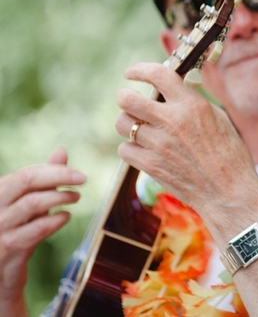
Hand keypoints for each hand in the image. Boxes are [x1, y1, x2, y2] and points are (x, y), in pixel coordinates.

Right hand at [0, 148, 84, 315]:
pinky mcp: (8, 249)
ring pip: (32, 204)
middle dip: (58, 177)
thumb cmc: (15, 232)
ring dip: (59, 198)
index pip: (26, 173)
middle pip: (26, 181)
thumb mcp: (27, 204)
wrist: (1, 275)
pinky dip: (55, 220)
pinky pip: (36, 230)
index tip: (78, 174)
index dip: (54, 170)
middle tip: (82, 179)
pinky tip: (65, 217)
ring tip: (75, 197)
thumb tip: (60, 150)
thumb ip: (42, 179)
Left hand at [115, 63, 257, 241]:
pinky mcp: (151, 165)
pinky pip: (125, 149)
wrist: (230, 191)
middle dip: (125, 98)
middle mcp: (172, 120)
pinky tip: (145, 150)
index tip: (132, 73)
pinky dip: (132, 149)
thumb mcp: (219, 118)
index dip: (139, 69)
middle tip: (131, 102)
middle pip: (127, 99)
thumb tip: (176, 87)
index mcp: (192, 104)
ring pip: (123, 124)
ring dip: (128, 124)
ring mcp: (159, 144)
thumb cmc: (230, 153)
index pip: (158, 74)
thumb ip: (193, 101)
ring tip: (141, 129)